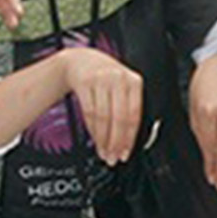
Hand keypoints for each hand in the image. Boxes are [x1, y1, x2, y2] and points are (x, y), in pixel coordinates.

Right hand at [57, 47, 142, 162]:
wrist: (81, 60)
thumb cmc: (106, 78)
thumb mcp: (123, 86)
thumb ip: (129, 107)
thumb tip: (129, 140)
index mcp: (134, 81)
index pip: (134, 115)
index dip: (130, 138)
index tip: (125, 153)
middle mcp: (118, 78)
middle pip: (119, 118)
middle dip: (116, 142)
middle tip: (113, 157)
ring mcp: (101, 79)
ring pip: (103, 117)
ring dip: (103, 140)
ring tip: (104, 152)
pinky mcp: (84, 82)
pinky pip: (89, 112)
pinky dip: (92, 130)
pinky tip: (95, 139)